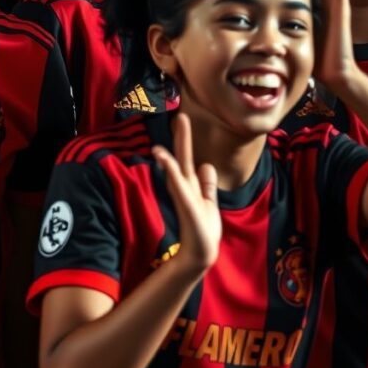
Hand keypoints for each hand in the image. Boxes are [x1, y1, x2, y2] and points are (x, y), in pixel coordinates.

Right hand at [153, 113, 220, 272]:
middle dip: (182, 137)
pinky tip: (162, 156)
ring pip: (176, 169)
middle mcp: (184, 186)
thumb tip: (206, 165)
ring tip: (159, 144)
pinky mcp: (185, 202)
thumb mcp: (209, 201)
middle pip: (183, 157)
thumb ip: (207, 184)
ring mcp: (184, 193)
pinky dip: (169, 168)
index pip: (187, 157)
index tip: (182, 118)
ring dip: (168, 154)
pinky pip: (177, 182)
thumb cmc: (204, 229)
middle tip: (181, 115)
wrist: (202, 252)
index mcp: (190, 184)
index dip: (184, 139)